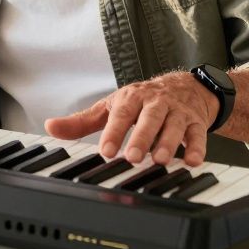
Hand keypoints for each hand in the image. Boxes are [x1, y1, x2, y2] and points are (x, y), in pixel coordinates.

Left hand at [45, 71, 218, 166]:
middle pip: (149, 119)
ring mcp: (177, 112)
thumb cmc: (143, 100)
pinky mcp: (196, 122)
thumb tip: (50, 126)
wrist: (186, 86)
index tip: (105, 150)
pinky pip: (198, 135)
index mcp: (132, 98)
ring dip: (168, 143)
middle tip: (132, 156)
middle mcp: (155, 103)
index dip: (113, 132)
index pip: (121, 114)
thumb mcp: (112, 106)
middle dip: (141, 137)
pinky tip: (192, 161)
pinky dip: (197, 148)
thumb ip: (82, 121)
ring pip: (174, 126)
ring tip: (160, 159)